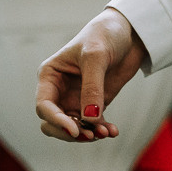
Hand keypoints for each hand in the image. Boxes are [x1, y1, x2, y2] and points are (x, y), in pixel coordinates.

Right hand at [35, 8, 148, 141]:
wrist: (127, 35)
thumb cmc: (104, 37)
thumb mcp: (96, 58)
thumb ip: (92, 88)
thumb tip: (89, 118)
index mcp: (50, 75)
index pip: (44, 106)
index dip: (56, 121)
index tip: (75, 130)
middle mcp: (59, 90)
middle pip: (52, 122)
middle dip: (69, 132)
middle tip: (90, 135)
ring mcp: (77, 99)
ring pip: (74, 127)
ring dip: (88, 134)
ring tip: (106, 132)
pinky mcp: (95, 104)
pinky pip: (93, 125)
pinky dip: (102, 130)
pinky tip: (113, 131)